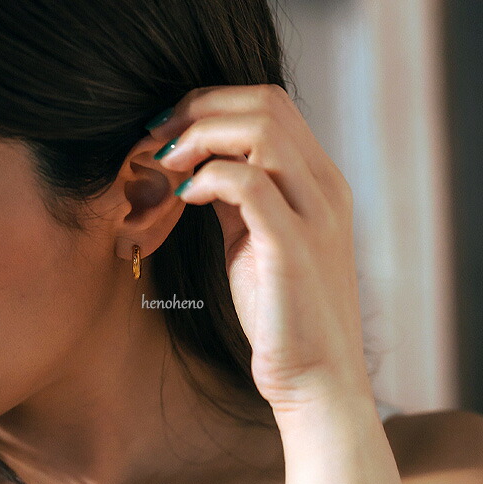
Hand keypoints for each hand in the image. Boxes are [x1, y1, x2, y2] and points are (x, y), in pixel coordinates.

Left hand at [147, 84, 372, 411]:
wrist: (317, 380)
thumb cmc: (283, 313)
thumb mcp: (260, 238)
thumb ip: (241, 196)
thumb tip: (201, 163)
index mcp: (320, 181)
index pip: (271, 104)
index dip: (212, 103)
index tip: (169, 128)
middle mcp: (326, 188)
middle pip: (265, 103)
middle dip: (199, 107)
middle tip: (157, 135)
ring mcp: (316, 215)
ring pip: (261, 130)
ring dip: (200, 135)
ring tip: (166, 162)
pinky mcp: (294, 248)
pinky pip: (249, 182)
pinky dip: (207, 178)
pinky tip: (184, 198)